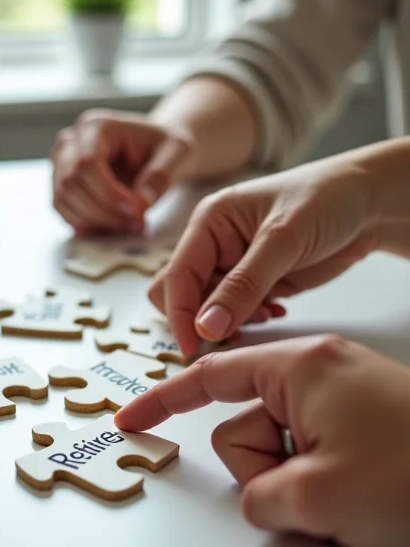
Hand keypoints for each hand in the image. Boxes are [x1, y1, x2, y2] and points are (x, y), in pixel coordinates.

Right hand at [51, 109, 193, 234]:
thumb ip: (160, 176)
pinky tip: (115, 226)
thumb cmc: (165, 146)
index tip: (136, 212)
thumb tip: (140, 205)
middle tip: (137, 223)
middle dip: (104, 212)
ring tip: (130, 225)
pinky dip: (88, 224)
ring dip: (96, 221)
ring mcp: (61, 162)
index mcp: (96, 125)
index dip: (108, 194)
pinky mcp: (61, 184)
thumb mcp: (177, 153)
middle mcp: (71, 141)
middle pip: (71, 184)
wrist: (156, 151)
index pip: (87, 164)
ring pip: (63, 200)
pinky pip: (64, 210)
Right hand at [116, 336, 409, 546]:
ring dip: (296, 482)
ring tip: (348, 494)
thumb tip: (261, 499)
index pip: (210, 376)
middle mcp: (319, 373)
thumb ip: (259, 497)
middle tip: (313, 488)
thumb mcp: (319, 498)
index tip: (130, 418)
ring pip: (277, 448)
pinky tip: (359, 491)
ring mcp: (342, 398)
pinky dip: (319, 480)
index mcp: (303, 367)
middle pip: (246, 425)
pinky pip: (309, 453)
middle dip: (262, 467)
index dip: (163, 401)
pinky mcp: (360, 423)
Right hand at [150, 154, 378, 355]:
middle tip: (229, 334)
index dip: (180, 314)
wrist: (369, 202)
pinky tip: (276, 310)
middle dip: (198, 319)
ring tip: (267, 312)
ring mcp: (231, 266)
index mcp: (207, 223)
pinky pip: (233, 314)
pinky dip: (248, 321)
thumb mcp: (282, 240)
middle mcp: (212, 245)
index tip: (193, 347)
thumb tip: (206, 327)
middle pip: (180, 294)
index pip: (176, 276)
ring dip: (229, 322)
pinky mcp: (252, 284)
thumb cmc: (325, 199)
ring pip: (207, 309)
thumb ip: (242, 286)